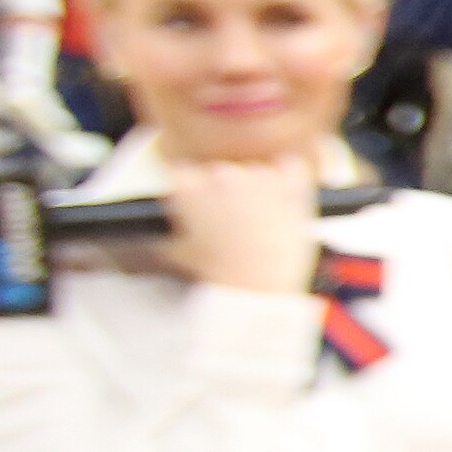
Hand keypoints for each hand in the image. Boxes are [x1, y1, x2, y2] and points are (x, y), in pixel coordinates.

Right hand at [162, 149, 322, 298]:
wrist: (260, 284)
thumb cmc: (218, 273)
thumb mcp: (176, 254)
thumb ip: (166, 232)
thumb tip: (161, 233)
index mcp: (188, 187)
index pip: (183, 175)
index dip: (191, 193)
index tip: (199, 209)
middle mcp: (221, 174)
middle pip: (220, 173)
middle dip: (225, 193)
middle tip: (232, 223)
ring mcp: (257, 176)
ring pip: (256, 172)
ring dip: (258, 190)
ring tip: (261, 223)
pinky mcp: (290, 184)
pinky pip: (291, 168)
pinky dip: (290, 180)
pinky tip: (285, 202)